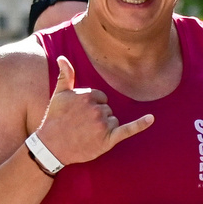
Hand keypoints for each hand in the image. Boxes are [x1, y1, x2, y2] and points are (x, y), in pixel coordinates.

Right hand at [35, 55, 153, 165]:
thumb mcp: (59, 94)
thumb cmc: (55, 119)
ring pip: (114, 121)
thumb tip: (62, 57)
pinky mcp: (108, 139)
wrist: (51, 146)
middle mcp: (97, 109)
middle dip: (98, 117)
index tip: (79, 115)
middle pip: (108, 109)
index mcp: (88, 95)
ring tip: (87, 134)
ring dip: (104, 128)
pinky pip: (128, 129)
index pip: (102, 98)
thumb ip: (65, 75)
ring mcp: (103, 124)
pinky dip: (140, 124)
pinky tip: (151, 119)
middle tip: (81, 125)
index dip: (92, 107)